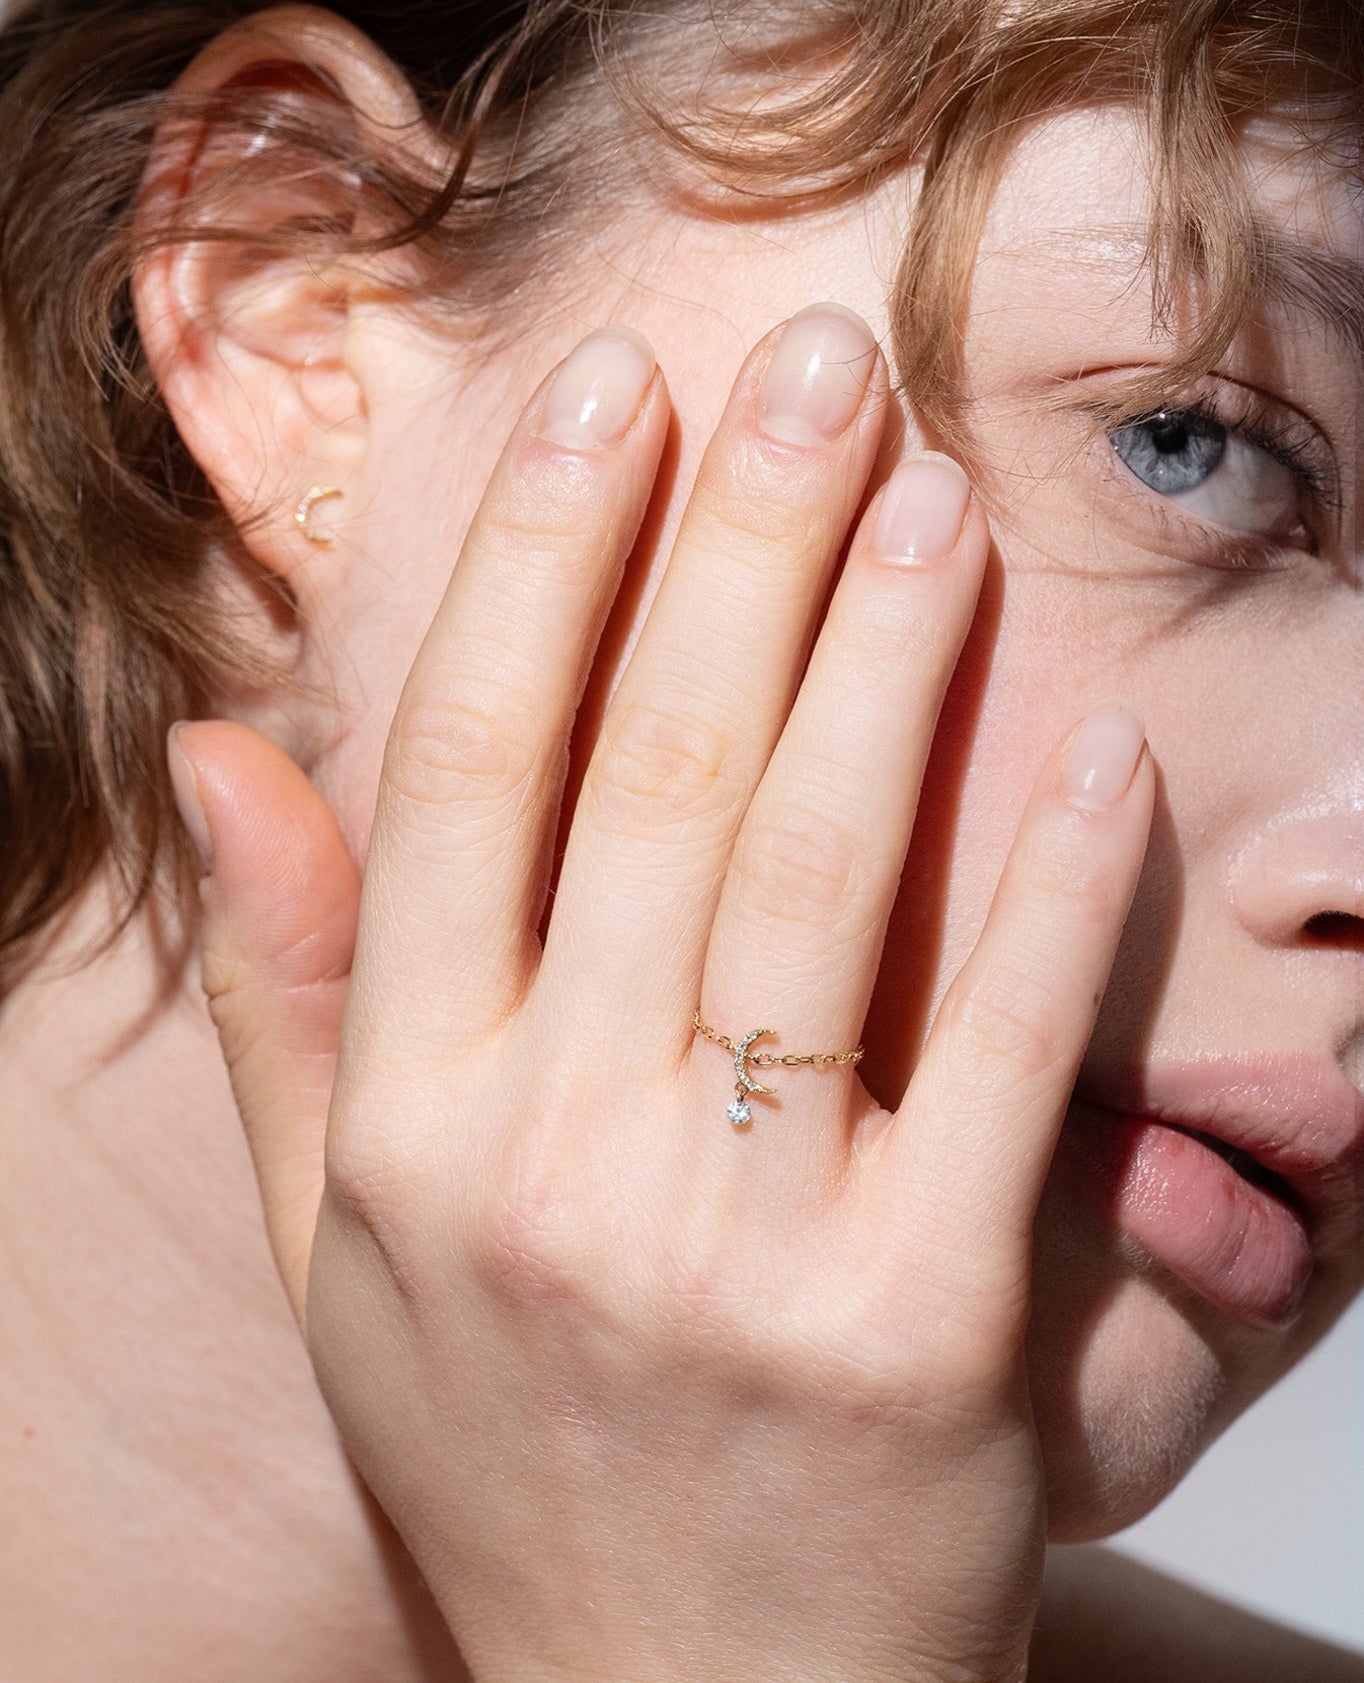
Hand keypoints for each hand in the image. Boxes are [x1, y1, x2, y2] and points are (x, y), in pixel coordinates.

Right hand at [171, 306, 1153, 1682]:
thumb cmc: (512, 1445)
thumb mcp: (339, 1242)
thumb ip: (284, 993)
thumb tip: (223, 750)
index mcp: (409, 1120)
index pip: (463, 770)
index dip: (539, 560)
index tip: (615, 402)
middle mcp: (553, 1161)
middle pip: (660, 779)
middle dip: (745, 542)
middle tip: (822, 369)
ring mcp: (739, 1245)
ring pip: (822, 881)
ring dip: (890, 661)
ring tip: (936, 495)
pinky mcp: (918, 1330)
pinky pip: (997, 1064)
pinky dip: (1054, 895)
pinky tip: (1098, 753)